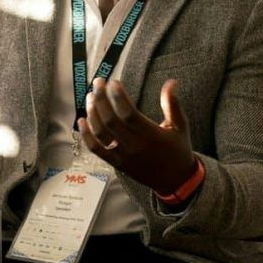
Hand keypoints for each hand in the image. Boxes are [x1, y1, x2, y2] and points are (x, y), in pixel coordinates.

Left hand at [77, 78, 196, 194]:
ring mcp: (123, 156)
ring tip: (90, 97)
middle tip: (97, 83)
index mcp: (151, 135)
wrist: (175, 181)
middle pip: (111, 121)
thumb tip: (171, 82)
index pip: (129, 114)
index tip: (113, 82)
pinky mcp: (116, 163)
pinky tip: (82, 120)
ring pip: (101, 133)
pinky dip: (86, 135)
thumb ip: (172, 104)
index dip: (118, 97)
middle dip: (101, 99)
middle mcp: (135, 146)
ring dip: (93, 114)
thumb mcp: (180, 127)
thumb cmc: (178, 150)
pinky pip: (96, 149)